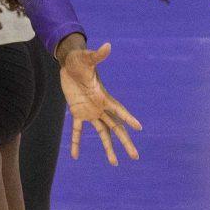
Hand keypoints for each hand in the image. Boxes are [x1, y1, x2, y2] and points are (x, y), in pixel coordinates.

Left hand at [58, 39, 141, 166]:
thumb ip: (98, 55)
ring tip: (114, 163)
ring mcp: (90, 111)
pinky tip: (75, 155)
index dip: (128, 118)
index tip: (139, 128)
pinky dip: (76, 142)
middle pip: (116, 127)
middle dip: (125, 142)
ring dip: (108, 147)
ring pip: (102, 133)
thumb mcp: (87, 59)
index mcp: (103, 96)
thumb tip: (107, 45)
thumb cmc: (80, 60)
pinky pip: (77, 130)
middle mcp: (100, 107)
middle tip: (135, 156)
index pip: (118, 110)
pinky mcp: (78, 112)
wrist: (70, 63)